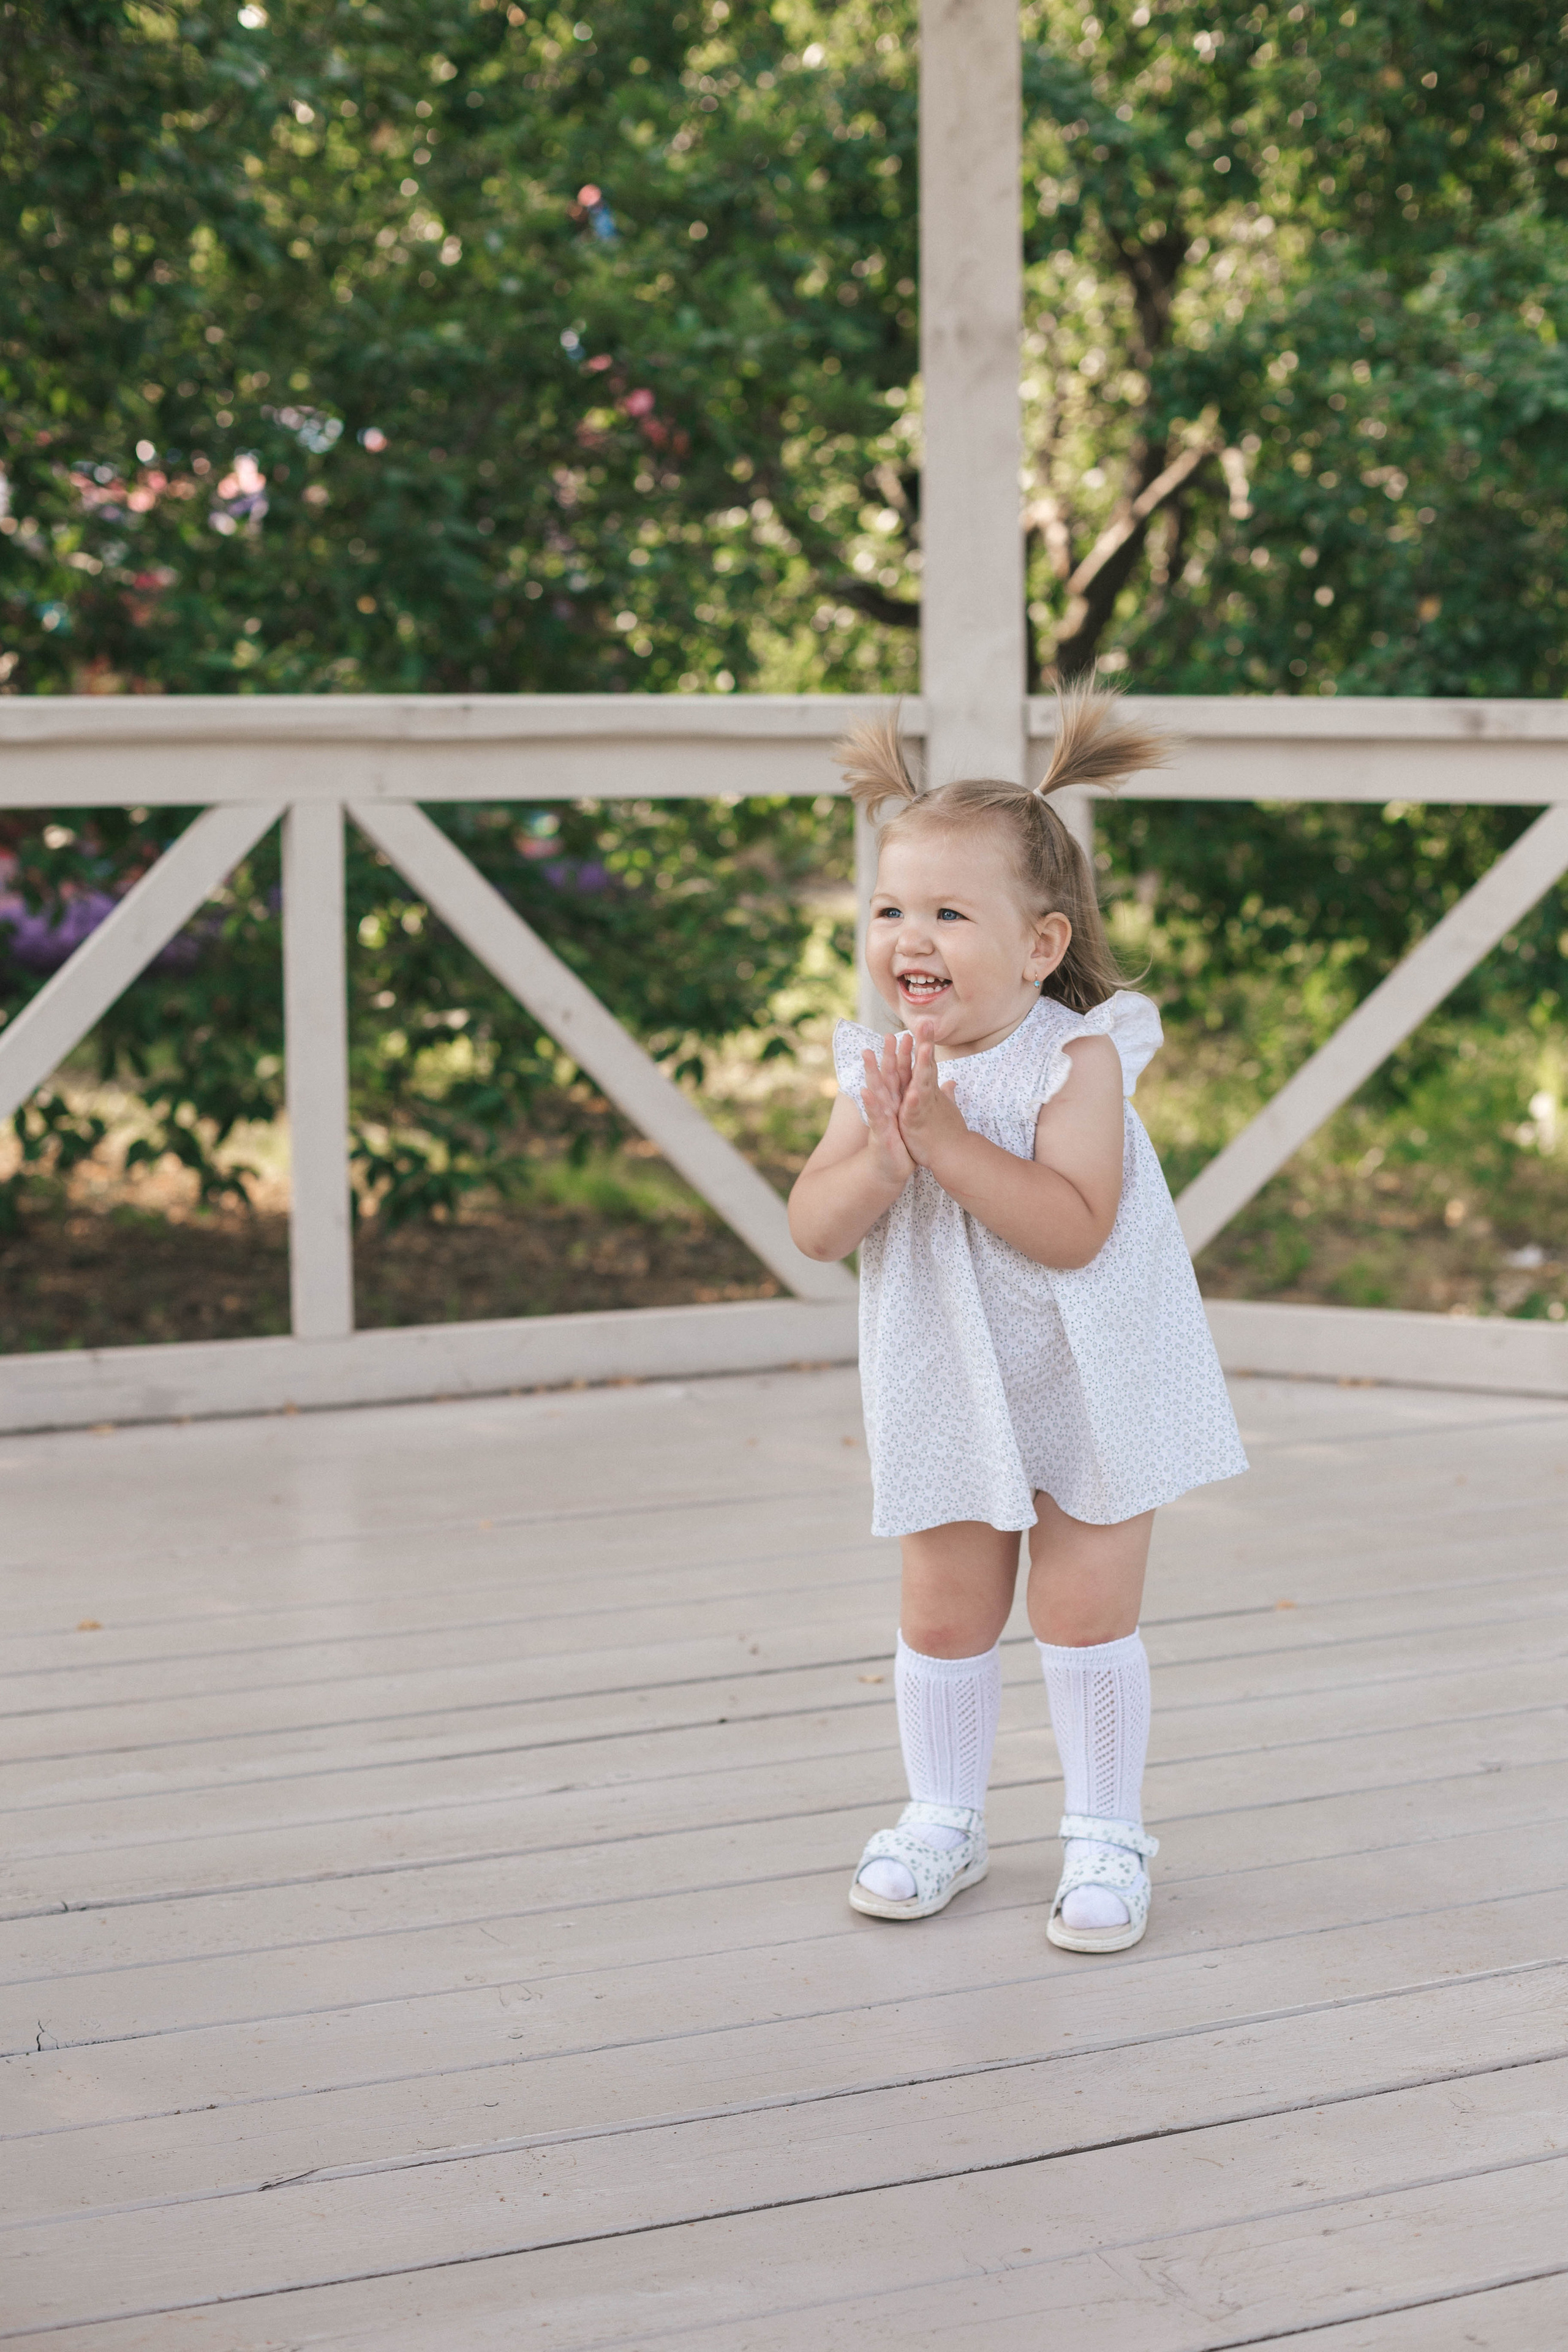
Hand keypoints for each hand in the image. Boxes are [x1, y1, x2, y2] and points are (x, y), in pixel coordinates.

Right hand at [861, 1031, 915, 1186]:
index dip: (903, 1056)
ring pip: (877, 1092)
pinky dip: (871, 1105)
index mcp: (897, 1102)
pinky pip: (875, 1117)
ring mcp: (881, 1118)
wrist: (891, 1169)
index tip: (907, 1035)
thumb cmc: (901, 1144)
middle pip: (887, 1077)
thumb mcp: (911, 1120)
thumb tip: (923, 1090)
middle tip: (889, 1035)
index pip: (900, 1075)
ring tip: (867, 1055)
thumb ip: (916, 1102)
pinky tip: (865, 1092)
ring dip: (872, 1073)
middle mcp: (887, 1106)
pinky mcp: (879, 1132)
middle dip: (887, 1056)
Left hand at [896, 1021, 969, 1169]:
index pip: (928, 1063)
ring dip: (923, 1066)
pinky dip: (913, 1101)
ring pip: (922, 1083)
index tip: (926, 1023)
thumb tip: (951, 1082)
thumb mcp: (945, 1109)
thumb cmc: (949, 1133)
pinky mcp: (917, 1123)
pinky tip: (912, 1092)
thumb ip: (946, 1094)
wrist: (954, 1156)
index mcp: (929, 1091)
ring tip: (923, 1048)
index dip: (927, 1043)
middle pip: (927, 1066)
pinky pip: (914, 1111)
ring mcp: (923, 1108)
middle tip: (927, 1023)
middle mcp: (928, 1095)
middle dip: (926, 1045)